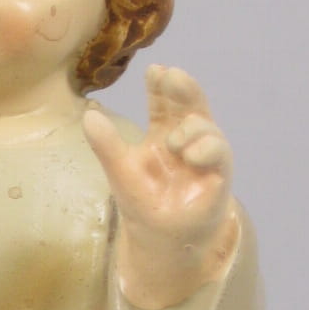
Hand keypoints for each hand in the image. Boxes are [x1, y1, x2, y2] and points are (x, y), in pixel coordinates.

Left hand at [84, 66, 237, 308]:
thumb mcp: (119, 170)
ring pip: (206, 128)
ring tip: (175, 142)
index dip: (161, 86)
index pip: (165, 103)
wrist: (161, 240)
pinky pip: (219, 155)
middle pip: (190, 106)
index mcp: (163, 134)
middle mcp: (186, 140)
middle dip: (183, 89)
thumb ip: (107, 145)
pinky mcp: (217, 176)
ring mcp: (204, 157)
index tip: (155, 70)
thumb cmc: (143, 201)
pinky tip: (189, 153)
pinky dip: (206, 148)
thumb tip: (89, 114)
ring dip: (192, 128)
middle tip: (172, 75)